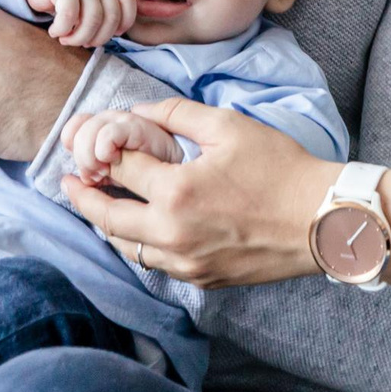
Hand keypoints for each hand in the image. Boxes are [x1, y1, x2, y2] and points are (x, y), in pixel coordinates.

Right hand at [20, 0, 138, 48]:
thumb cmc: (65, 0)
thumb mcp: (88, 7)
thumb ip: (103, 17)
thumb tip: (110, 39)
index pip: (128, 4)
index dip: (122, 24)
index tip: (105, 35)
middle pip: (111, 17)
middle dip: (97, 38)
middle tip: (81, 43)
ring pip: (93, 18)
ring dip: (79, 37)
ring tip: (66, 40)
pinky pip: (69, 14)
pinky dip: (62, 29)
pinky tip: (54, 31)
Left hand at [64, 97, 328, 288]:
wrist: (323, 221)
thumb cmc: (280, 169)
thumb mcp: (228, 126)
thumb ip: (176, 113)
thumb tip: (140, 112)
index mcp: (176, 192)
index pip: (120, 170)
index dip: (102, 153)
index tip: (91, 144)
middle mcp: (172, 233)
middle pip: (107, 217)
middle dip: (82, 197)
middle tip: (68, 182)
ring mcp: (186, 262)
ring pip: (127, 248)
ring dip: (108, 225)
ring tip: (99, 206)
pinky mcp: (202, 279)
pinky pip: (155, 264)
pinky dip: (139, 245)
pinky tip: (140, 230)